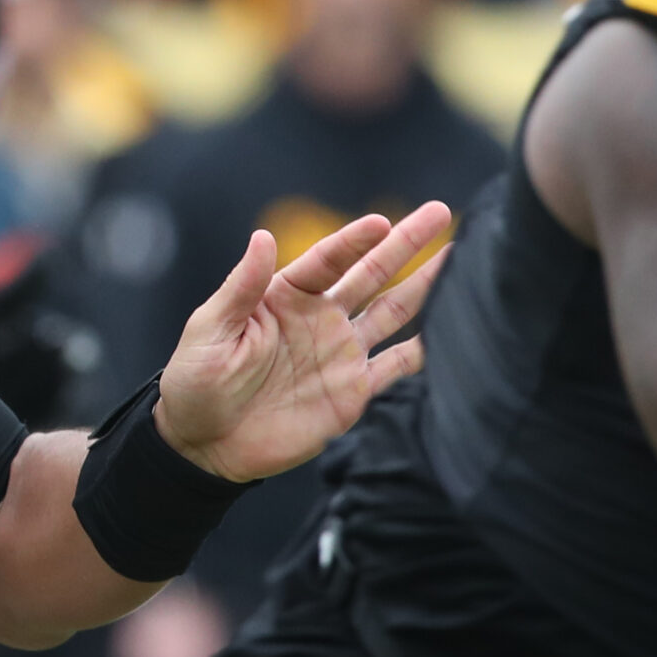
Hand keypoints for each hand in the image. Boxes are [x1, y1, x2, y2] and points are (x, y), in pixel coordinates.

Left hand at [154, 202, 451, 481]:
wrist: (203, 445)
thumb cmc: (195, 383)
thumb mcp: (209, 331)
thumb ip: (241, 288)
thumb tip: (261, 236)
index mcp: (283, 297)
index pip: (326, 261)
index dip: (354, 240)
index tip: (381, 222)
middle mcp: (318, 319)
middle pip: (370, 275)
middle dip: (405, 244)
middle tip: (440, 211)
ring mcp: (340, 354)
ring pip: (394, 312)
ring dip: (427, 287)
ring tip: (462, 258)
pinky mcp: (353, 392)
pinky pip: (398, 366)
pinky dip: (427, 349)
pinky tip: (456, 328)